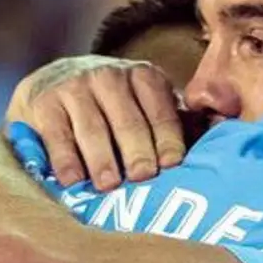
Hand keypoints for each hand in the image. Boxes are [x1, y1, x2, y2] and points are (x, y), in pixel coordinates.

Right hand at [7, 56, 186, 189]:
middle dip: (137, 151)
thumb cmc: (112, 106)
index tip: (172, 165)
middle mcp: (110, 77)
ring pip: (93, 129)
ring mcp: (75, 87)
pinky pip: (58, 135)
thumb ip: (175, 123)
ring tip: (109, 185)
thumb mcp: (144, 104)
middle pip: (128, 121)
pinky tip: (73, 181)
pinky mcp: (44, 103)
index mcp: (144, 78)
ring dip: (102, 159)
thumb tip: (219, 140)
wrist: (52, 83)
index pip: (160, 111)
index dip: (168, 140)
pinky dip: (66, 159)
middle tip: (142, 177)